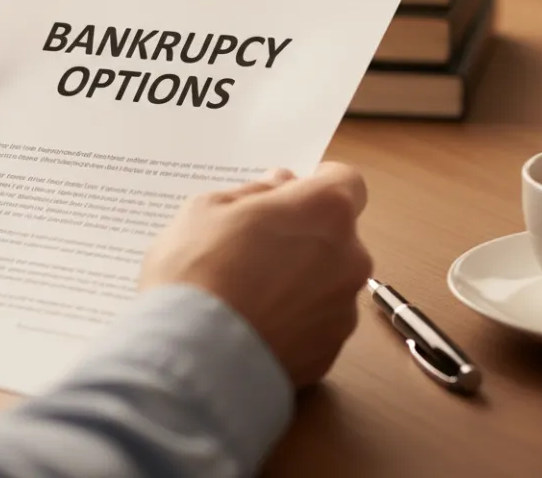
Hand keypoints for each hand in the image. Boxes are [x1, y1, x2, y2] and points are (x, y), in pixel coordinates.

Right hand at [139, 163, 372, 387]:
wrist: (192, 359)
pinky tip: (254, 326)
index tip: (290, 195)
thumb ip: (256, 192)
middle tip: (254, 247)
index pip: (346, 182)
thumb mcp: (209, 207)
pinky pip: (316, 325)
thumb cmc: (196, 271)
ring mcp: (343, 310)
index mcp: (326, 211)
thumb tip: (279, 187)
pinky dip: (293, 322)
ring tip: (248, 295)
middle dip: (304, 235)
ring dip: (300, 281)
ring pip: (328, 282)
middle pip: (337, 235)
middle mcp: (349, 258)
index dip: (317, 185)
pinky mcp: (330, 354)